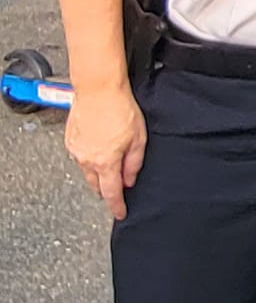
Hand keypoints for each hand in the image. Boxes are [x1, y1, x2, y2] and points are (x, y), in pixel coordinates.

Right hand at [67, 86, 147, 219]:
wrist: (98, 90)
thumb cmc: (120, 109)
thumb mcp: (138, 139)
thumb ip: (133, 163)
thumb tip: (129, 180)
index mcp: (105, 161)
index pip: (111, 192)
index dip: (116, 206)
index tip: (120, 213)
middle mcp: (86, 159)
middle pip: (95, 184)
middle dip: (105, 191)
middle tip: (115, 193)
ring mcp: (76, 149)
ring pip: (86, 171)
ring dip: (97, 174)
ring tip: (109, 168)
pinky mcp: (70, 140)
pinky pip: (80, 157)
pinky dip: (90, 160)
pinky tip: (99, 152)